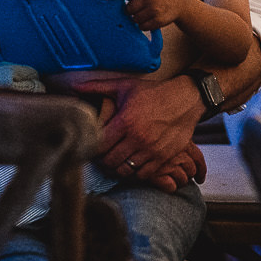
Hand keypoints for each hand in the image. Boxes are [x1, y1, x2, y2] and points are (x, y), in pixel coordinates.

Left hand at [57, 73, 204, 188]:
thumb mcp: (125, 86)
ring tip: (115, 162)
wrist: (186, 99)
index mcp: (125, 121)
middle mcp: (138, 137)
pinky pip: (143, 175)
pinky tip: (131, 165)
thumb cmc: (153, 92)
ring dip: (117, 169)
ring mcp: (151, 149)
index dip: (91, 149)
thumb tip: (74, 86)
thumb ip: (97, 87)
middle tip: (101, 157)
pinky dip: (135, 173)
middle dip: (102, 161)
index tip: (91, 147)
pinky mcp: (163, 157)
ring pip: (125, 171)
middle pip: (110, 161)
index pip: (99, 145)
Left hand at [102, 0, 182, 34]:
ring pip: (135, 19)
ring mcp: (154, 9)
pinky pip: (142, 27)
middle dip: (131, 10)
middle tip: (139, 7)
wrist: (178, 3)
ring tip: (146, 13)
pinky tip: (150, 19)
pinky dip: (144, 25)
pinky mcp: (159, 20)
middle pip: (128, 9)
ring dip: (137, 18)